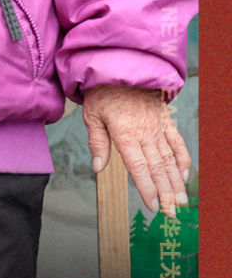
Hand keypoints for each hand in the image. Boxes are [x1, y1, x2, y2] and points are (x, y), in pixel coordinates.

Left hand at [82, 84, 191, 216]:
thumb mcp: (92, 114)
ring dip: (176, 182)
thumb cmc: (102, 91)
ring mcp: (157, 126)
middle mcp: (145, 132)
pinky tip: (184, 175)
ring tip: (181, 201)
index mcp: (125, 133)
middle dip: (165, 193)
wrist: (121, 64)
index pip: (138, 167)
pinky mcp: (164, 119)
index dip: (147, 188)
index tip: (153, 206)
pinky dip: (182, 159)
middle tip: (172, 213)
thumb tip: (98, 168)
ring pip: (169, 159)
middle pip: (158, 168)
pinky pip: (177, 141)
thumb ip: (97, 142)